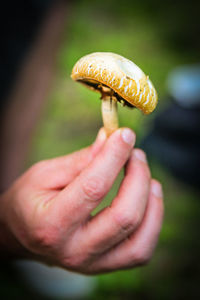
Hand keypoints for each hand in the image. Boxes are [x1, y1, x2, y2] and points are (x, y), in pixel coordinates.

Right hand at [0, 128, 162, 273]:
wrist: (21, 234)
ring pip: (139, 239)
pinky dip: (152, 222)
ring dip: (151, 201)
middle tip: (136, 154)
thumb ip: (80, 160)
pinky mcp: (105, 265)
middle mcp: (74, 250)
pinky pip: (141, 250)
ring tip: (147, 176)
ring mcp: (92, 263)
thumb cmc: (29, 201)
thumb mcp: (45, 174)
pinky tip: (148, 200)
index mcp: (51, 223)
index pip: (93, 188)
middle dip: (138, 177)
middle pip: (123, 216)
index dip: (114, 157)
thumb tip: (111, 139)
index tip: (125, 135)